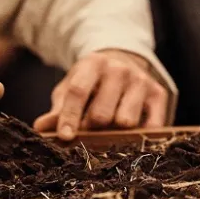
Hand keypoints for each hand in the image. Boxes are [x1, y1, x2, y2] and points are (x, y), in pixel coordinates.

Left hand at [33, 50, 167, 139]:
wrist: (123, 61)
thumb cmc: (91, 81)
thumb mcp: (71, 87)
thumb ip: (58, 108)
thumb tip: (40, 128)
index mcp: (92, 63)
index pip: (78, 92)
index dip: (70, 117)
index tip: (65, 137)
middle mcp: (119, 69)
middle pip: (102, 113)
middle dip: (91, 129)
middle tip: (87, 133)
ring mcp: (141, 81)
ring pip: (126, 122)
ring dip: (115, 134)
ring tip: (108, 130)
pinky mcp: (159, 94)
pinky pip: (151, 127)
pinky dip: (139, 137)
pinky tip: (131, 136)